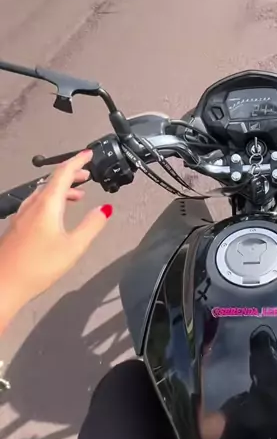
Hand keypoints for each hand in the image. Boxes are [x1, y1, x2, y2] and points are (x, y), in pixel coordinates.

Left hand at [0, 150, 111, 330]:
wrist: (3, 284)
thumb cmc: (39, 266)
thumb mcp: (74, 247)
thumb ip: (91, 225)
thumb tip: (105, 209)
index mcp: (47, 204)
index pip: (63, 173)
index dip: (77, 161)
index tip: (88, 154)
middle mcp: (32, 205)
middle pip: (52, 180)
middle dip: (71, 174)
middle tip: (87, 174)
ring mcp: (22, 215)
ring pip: (43, 192)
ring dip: (61, 189)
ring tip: (77, 195)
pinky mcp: (17, 226)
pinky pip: (37, 203)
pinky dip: (51, 200)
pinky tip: (56, 214)